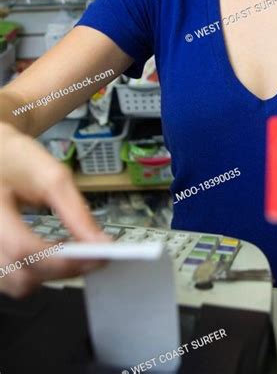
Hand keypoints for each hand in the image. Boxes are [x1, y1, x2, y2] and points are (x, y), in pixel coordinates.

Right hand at [0, 123, 109, 296]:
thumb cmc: (17, 159)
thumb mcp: (50, 174)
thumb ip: (74, 210)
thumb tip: (100, 243)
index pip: (23, 248)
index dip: (62, 259)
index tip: (97, 256)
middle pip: (18, 275)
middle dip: (60, 271)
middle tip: (91, 257)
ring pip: (13, 285)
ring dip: (47, 276)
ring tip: (71, 252)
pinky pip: (8, 279)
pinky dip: (33, 274)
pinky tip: (50, 255)